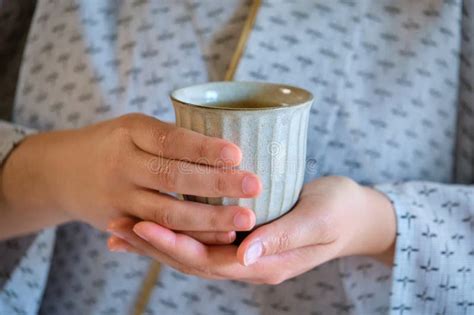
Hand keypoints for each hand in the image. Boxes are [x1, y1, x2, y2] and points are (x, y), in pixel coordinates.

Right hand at [1, 113, 260, 241]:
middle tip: (254, 186)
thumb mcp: (136, 128)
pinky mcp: (118, 223)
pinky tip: (220, 237)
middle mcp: (122, 164)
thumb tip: (230, 142)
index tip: (237, 154)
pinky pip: (159, 233)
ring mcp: (118, 197)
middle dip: (216, 184)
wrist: (63, 171)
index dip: (203, 148)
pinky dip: (191, 236)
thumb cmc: (115, 143)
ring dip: (209, 218)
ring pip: (166, 212)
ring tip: (246, 218)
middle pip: (172, 177)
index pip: (170, 139)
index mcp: (130, 131)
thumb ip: (173, 137)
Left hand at [106, 176, 395, 283]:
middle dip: (154, 246)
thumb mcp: (319, 220)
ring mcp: (246, 253)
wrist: (357, 214)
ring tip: (121, 229)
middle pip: (192, 261)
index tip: (142, 223)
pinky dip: (176, 233)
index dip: (174, 245)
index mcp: (265, 263)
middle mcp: (249, 263)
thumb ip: (284, 236)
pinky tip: (154, 222)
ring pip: (193, 253)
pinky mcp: (244, 237)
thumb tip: (245, 252)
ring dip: (157, 241)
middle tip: (117, 226)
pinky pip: (203, 239)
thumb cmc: (340, 211)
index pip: (209, 260)